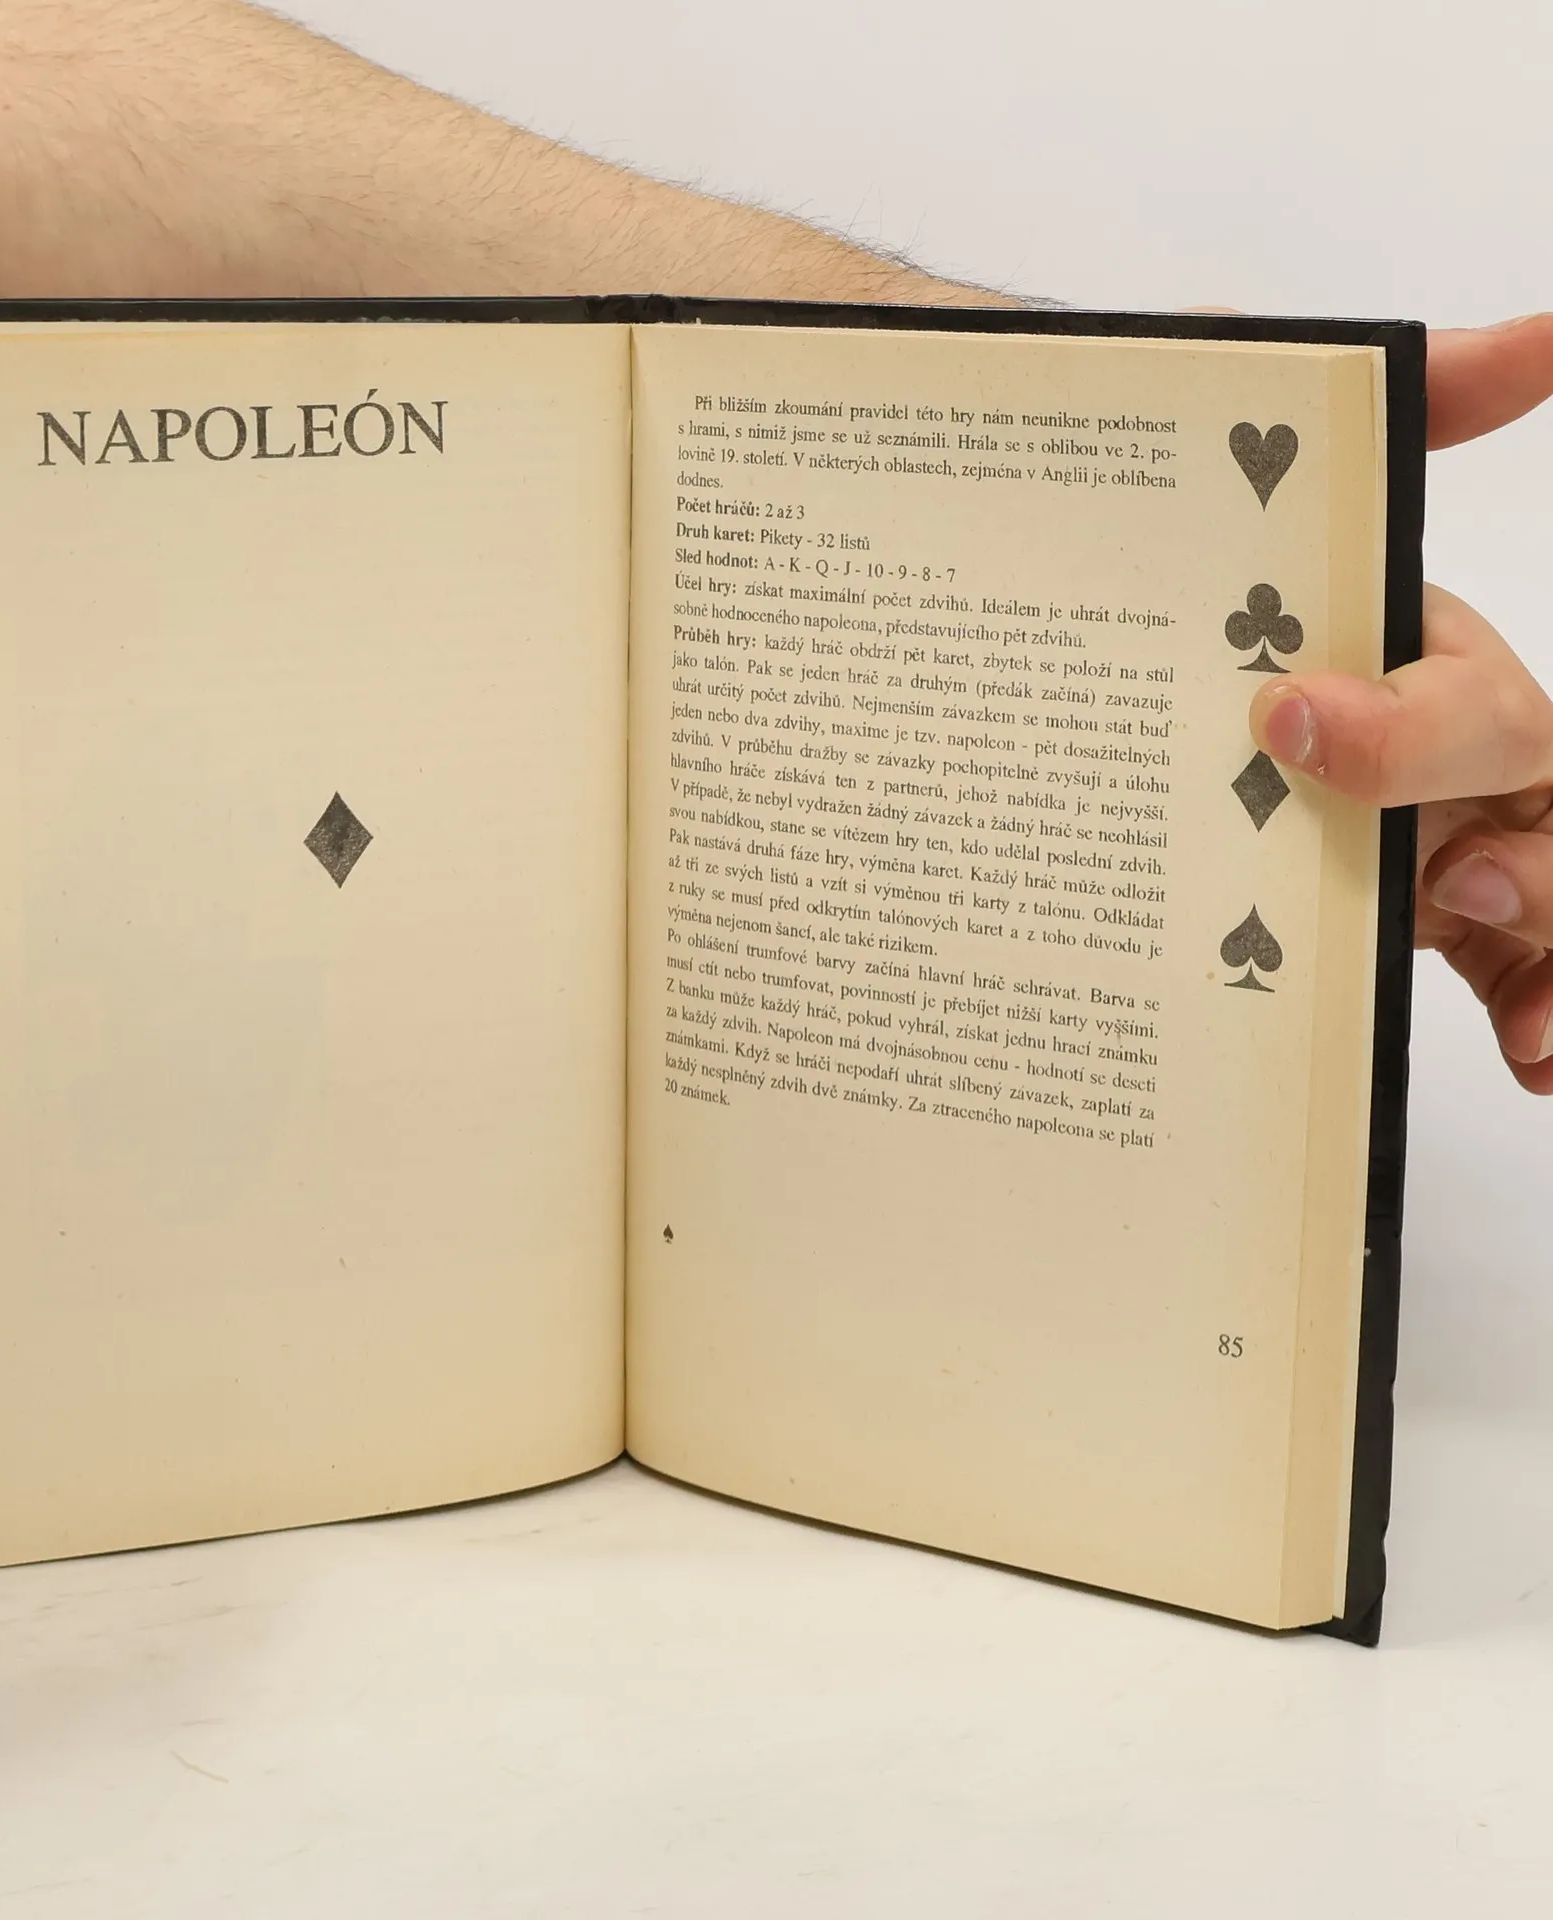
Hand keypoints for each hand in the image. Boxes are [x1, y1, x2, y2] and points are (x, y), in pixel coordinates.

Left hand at [1248, 314, 1552, 1091]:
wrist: (1097, 665)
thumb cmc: (1184, 561)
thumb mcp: (1236, 460)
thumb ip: (1372, 400)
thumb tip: (1539, 339)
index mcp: (1409, 652)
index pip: (1467, 694)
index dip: (1411, 724)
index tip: (1287, 727)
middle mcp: (1446, 744)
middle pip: (1531, 786)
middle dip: (1516, 850)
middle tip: (1446, 884)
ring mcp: (1449, 837)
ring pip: (1546, 881)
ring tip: (1526, 1008)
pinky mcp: (1428, 920)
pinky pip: (1515, 969)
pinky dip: (1539, 1012)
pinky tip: (1532, 1063)